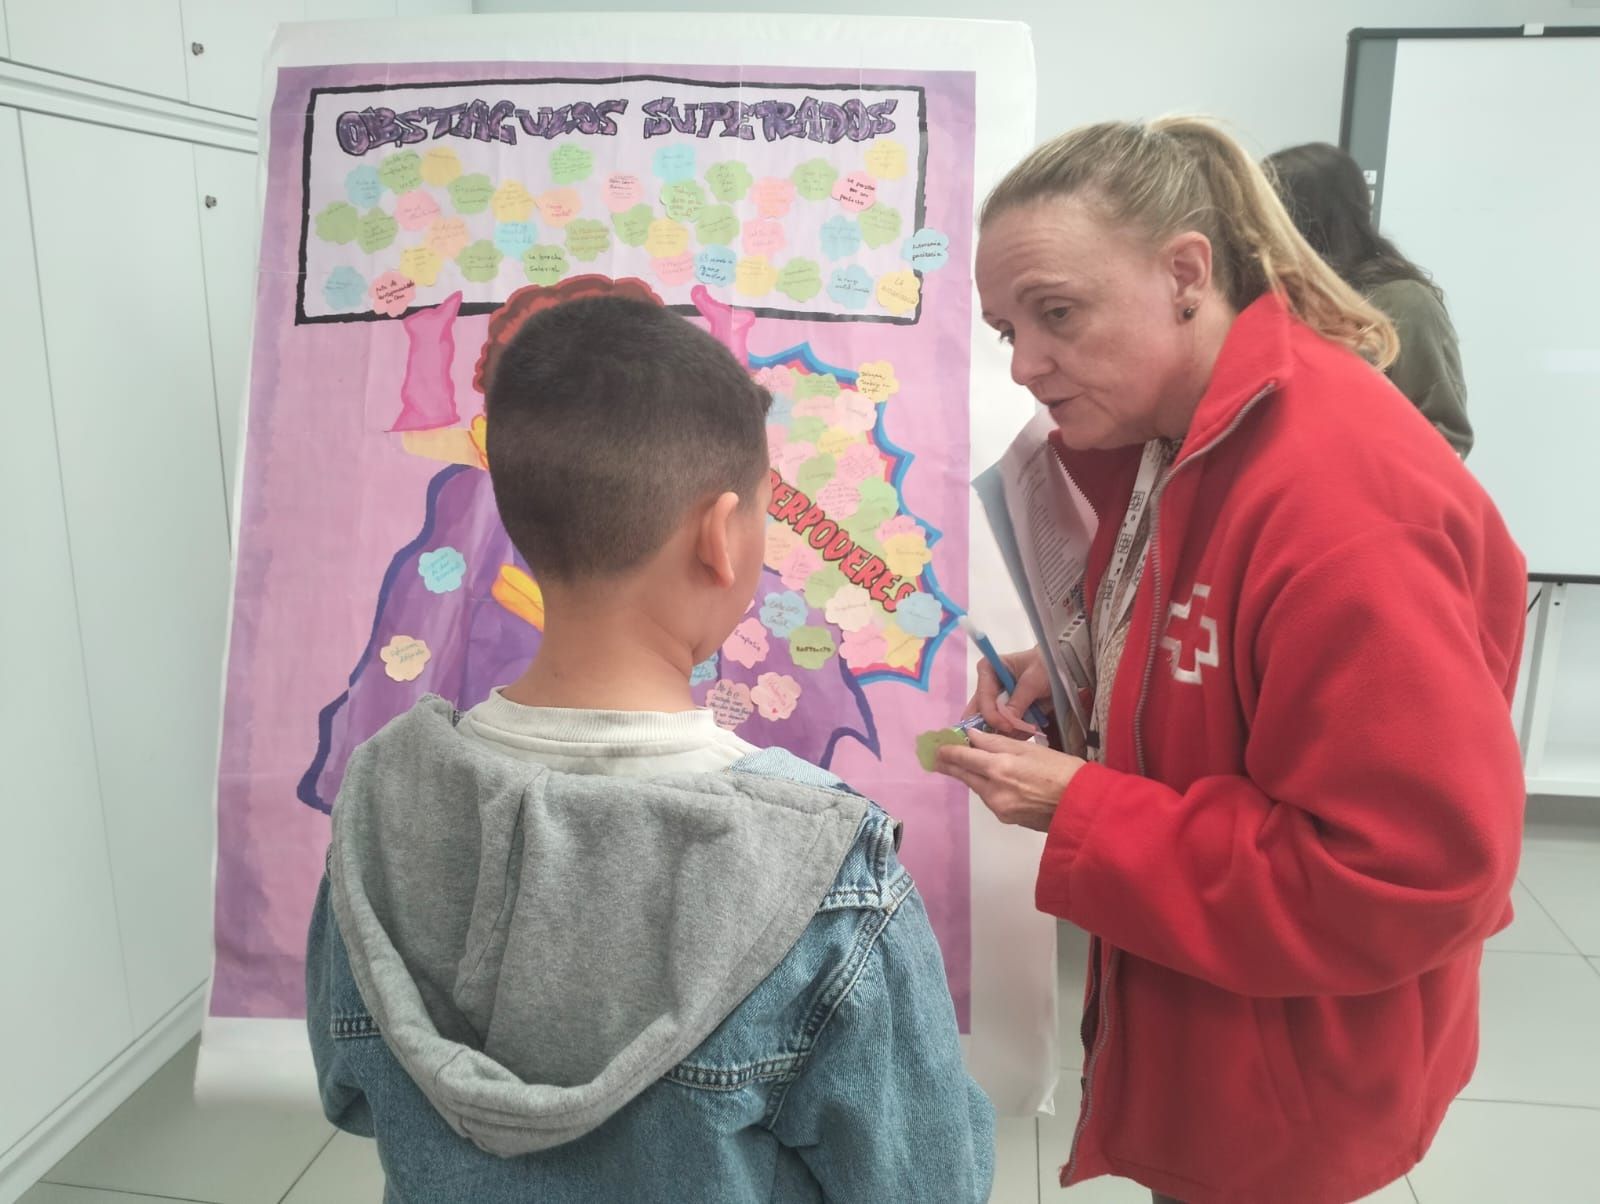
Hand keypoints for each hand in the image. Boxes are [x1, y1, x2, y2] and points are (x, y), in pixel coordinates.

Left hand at [933, 729, 1084, 831]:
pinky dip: (988, 788)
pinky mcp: (1007, 819)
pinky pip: (991, 799)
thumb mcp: (1031, 748)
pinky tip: (994, 781)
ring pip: (977, 788)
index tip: (936, 746)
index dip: (947, 751)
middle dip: (951, 765)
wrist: (1083, 806)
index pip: (962, 757)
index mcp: (999, 768)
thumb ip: (997, 742)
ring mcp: (999, 808)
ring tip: (967, 764)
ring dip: (972, 776)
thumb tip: (972, 736)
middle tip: (937, 757)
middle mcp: (993, 790)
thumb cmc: (1062, 770)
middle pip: (964, 775)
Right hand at [967, 646, 1053, 737]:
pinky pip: (1006, 730)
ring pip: (991, 724)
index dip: (992, 715)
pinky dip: (1017, 733)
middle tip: (1011, 735)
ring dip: (1008, 732)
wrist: (1061, 668)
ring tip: (1027, 730)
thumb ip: (1019, 701)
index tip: (1008, 727)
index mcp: (987, 671)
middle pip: (979, 714)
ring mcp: (997, 702)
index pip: (983, 697)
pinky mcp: (1007, 714)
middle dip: (994, 727)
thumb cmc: (1046, 665)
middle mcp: (988, 688)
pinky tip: (1029, 730)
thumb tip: (1007, 722)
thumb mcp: (1033, 680)